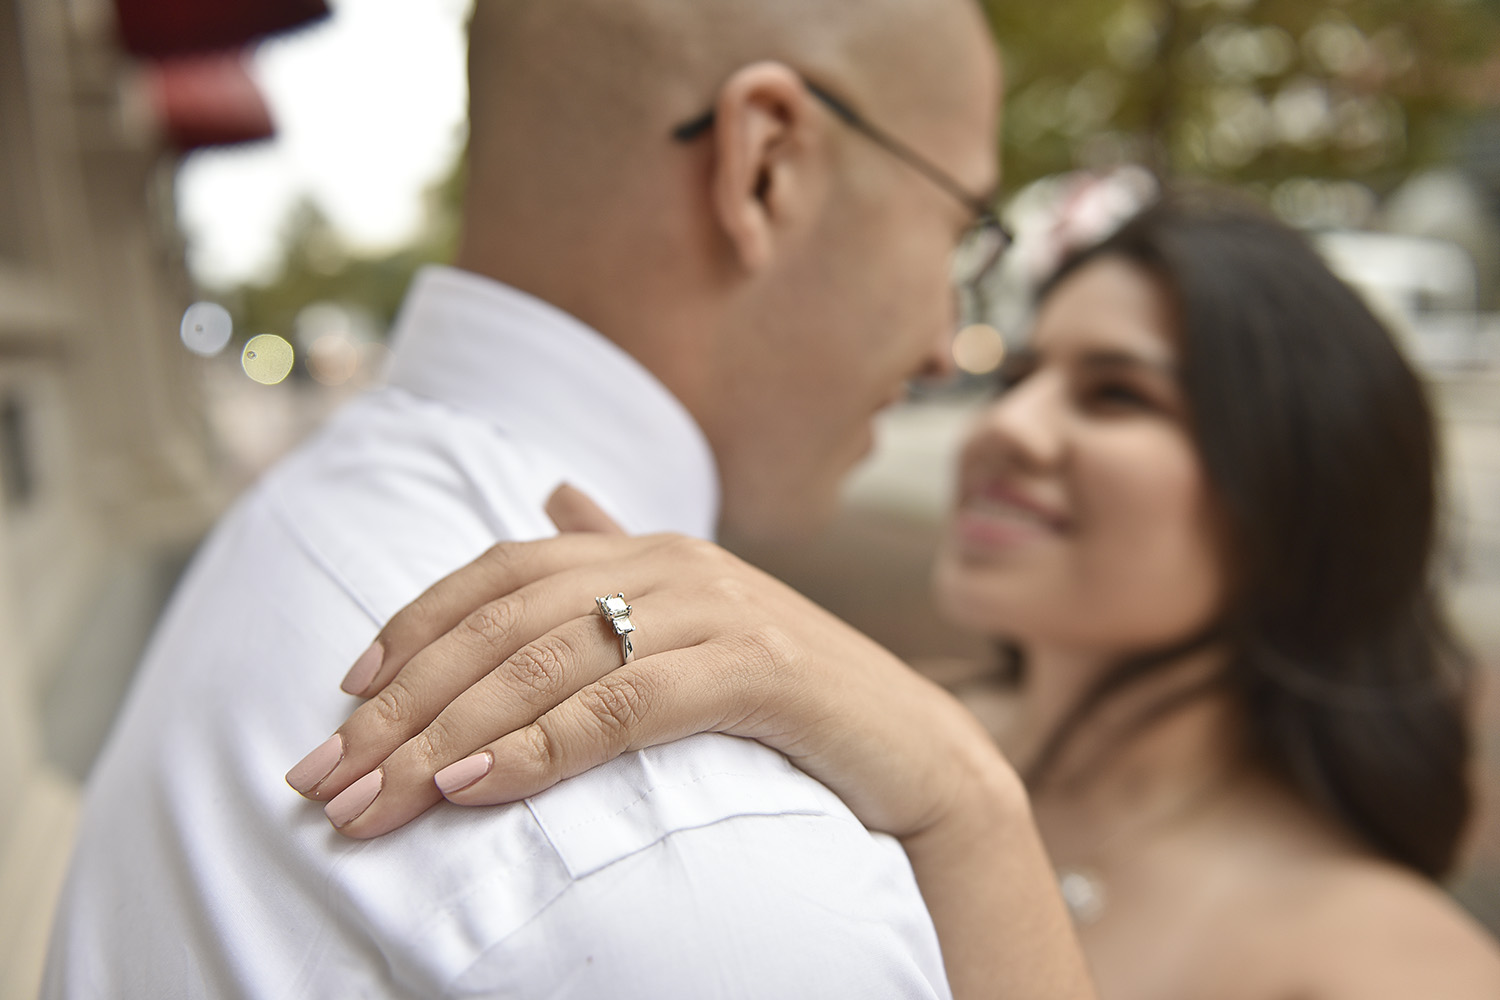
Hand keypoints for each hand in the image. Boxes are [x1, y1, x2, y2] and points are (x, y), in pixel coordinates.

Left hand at [287, 486, 1013, 841]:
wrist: (912, 745)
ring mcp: (716, 609)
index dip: (413, 626)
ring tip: (374, 801)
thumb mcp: (695, 618)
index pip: (500, 571)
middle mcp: (672, 562)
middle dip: (401, 704)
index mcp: (648, 549)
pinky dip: (541, 746)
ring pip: (547, 663)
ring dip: (445, 736)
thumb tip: (552, 496)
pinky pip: (623, 704)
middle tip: (325, 781)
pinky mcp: (756, 668)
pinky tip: (475, 787)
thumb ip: (620, 557)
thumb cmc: (790, 693)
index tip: (343, 694)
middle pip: (502, 622)